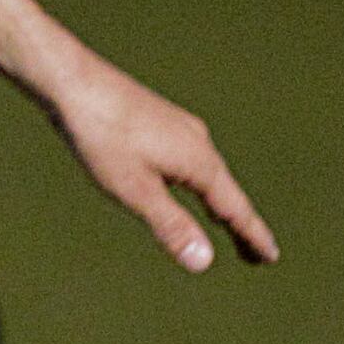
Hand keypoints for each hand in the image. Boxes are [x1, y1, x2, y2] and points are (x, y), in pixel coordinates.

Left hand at [49, 60, 279, 272]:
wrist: (73, 80)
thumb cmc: (100, 136)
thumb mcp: (134, 189)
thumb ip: (170, 225)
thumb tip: (204, 263)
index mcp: (199, 162)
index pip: (235, 209)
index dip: (252, 236)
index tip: (271, 258)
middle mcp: (198, 142)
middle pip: (226, 193)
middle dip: (239, 225)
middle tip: (256, 256)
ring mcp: (180, 128)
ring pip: (208, 173)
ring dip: (218, 202)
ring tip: (223, 223)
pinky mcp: (160, 120)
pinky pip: (190, 159)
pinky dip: (198, 182)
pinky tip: (181, 181)